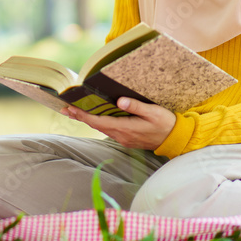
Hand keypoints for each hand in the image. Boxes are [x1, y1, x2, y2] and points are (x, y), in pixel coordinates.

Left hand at [60, 97, 176, 150]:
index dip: (83, 115)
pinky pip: (108, 130)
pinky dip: (98, 122)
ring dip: (88, 120)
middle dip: (80, 116)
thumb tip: (119, 101)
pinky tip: (94, 117)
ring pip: (101, 128)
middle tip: (65, 109)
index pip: (99, 121)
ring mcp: (124, 138)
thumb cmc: (166, 124)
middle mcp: (121, 135)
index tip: (71, 108)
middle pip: (96, 125)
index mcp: (126, 128)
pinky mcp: (127, 138)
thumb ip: (135, 106)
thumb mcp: (153, 112)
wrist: (175, 140)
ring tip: (74, 112)